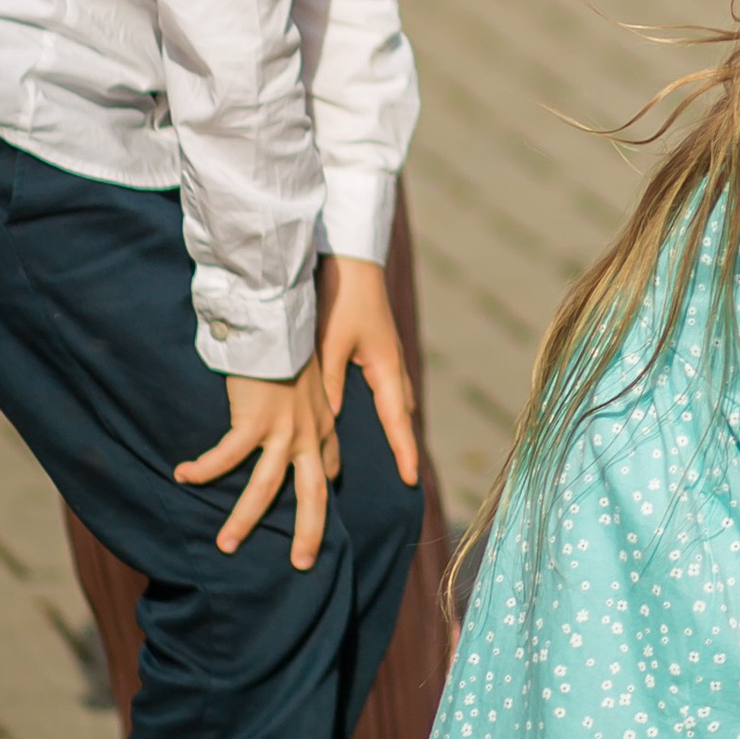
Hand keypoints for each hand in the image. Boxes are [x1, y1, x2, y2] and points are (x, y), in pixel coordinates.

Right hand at [175, 358, 340, 566]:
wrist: (279, 322)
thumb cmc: (288, 343)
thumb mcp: (309, 376)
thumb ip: (305, 400)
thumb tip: (298, 406)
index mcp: (322, 423)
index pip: (328, 467)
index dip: (323, 488)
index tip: (317, 506)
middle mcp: (308, 433)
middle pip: (312, 495)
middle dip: (308, 533)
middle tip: (302, 564)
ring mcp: (283, 431)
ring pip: (265, 489)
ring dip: (244, 520)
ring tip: (226, 546)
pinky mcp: (254, 422)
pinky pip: (225, 457)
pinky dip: (203, 470)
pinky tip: (183, 477)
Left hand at [314, 252, 418, 489]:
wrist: (350, 257)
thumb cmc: (340, 297)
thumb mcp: (330, 342)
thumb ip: (331, 382)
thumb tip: (332, 421)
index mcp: (385, 367)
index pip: (397, 420)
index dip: (403, 451)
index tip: (409, 480)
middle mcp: (392, 365)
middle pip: (401, 413)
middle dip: (403, 443)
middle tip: (404, 475)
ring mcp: (387, 355)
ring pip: (396, 398)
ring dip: (396, 424)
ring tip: (393, 452)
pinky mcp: (377, 347)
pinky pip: (386, 385)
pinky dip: (386, 404)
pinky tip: (374, 410)